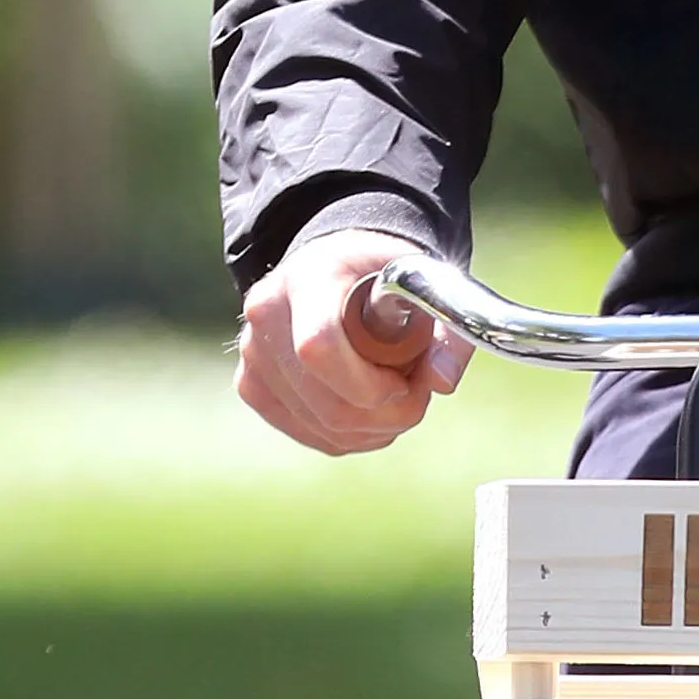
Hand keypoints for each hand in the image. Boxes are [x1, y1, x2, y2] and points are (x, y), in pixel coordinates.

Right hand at [235, 227, 471, 454]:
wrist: (339, 263)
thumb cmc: (386, 273)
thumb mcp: (425, 282)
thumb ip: (446, 328)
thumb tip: (442, 381)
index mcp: (309, 276)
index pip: (319, 346)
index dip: (367, 383)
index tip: (407, 381)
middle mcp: (267, 312)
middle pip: (323, 399)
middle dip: (383, 415)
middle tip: (417, 396)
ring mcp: (253, 351)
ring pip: (318, 424)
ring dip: (371, 428)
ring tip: (398, 396)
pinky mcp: (251, 383)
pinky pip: (306, 432)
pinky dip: (348, 434)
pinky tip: (371, 410)